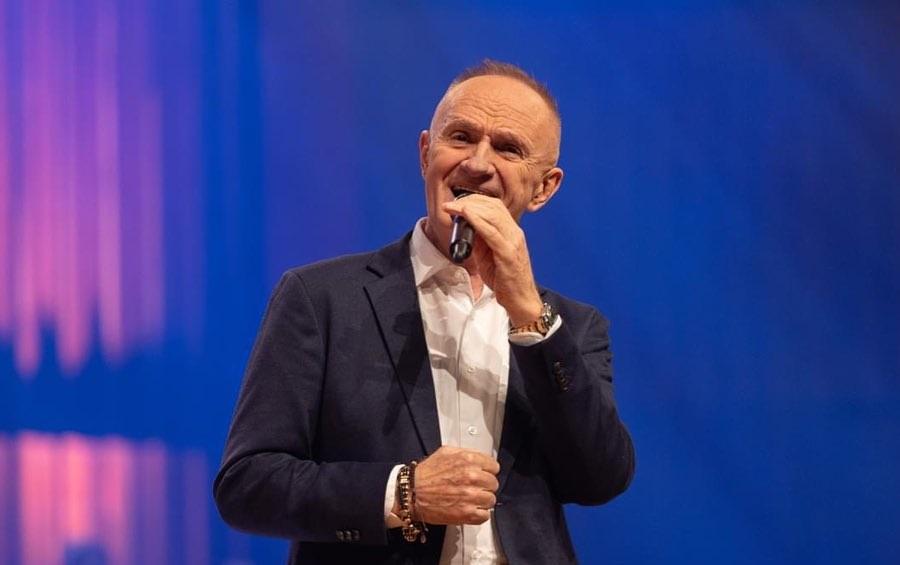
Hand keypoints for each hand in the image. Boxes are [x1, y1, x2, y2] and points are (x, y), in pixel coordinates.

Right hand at [406, 446, 499, 524]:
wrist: (411, 493)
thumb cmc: (425, 474)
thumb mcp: (445, 452)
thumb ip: (465, 453)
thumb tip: (479, 458)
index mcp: (468, 460)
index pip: (494, 466)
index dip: (487, 471)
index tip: (483, 475)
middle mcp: (472, 477)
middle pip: (493, 483)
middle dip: (484, 486)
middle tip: (474, 488)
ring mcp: (471, 496)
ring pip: (491, 500)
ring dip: (482, 501)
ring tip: (470, 500)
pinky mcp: (467, 514)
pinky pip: (485, 516)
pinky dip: (478, 514)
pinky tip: (469, 509)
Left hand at [442, 196, 542, 325]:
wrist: (521, 299)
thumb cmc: (505, 280)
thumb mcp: (488, 256)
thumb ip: (479, 241)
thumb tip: (465, 228)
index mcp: (511, 232)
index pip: (495, 206)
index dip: (475, 200)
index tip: (457, 202)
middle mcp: (514, 233)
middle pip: (493, 206)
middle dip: (469, 201)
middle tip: (451, 204)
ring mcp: (513, 241)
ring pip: (493, 215)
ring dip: (469, 208)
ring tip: (453, 207)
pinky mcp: (508, 253)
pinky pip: (492, 232)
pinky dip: (478, 220)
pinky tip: (466, 215)